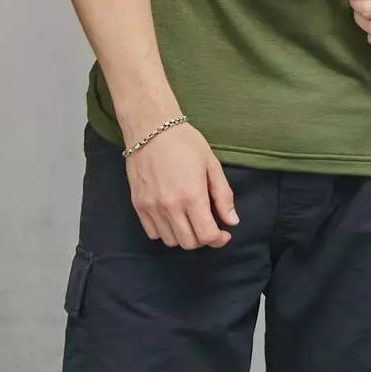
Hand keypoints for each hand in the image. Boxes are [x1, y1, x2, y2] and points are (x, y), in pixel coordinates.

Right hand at [124, 123, 238, 249]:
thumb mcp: (211, 164)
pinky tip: (172, 217)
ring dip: (184, 236)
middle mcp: (170, 206)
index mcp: (192, 196)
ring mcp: (152, 207)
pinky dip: (165, 231)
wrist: (150, 128)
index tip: (224, 233)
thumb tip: (232, 221)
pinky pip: (152, 233)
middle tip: (207, 224)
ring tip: (189, 220)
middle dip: (203, 238)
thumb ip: (223, 195)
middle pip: (189, 243)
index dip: (219, 239)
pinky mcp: (138, 204)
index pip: (207, 235)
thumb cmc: (184, 142)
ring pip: (171, 241)